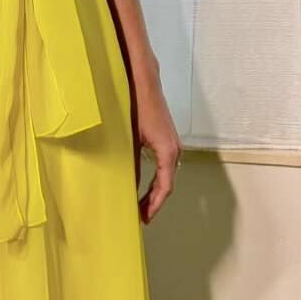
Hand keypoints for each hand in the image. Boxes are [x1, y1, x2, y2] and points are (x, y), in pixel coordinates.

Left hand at [131, 71, 181, 224]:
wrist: (144, 81)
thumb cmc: (137, 106)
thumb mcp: (130, 138)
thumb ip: (130, 162)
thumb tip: (126, 185)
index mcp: (168, 152)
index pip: (164, 186)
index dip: (154, 204)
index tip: (144, 218)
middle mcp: (174, 150)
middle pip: (166, 184)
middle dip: (153, 201)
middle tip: (139, 216)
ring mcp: (172, 145)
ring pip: (166, 175)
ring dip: (154, 191)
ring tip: (140, 205)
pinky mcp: (166, 140)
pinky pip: (164, 166)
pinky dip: (155, 179)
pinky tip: (143, 184)